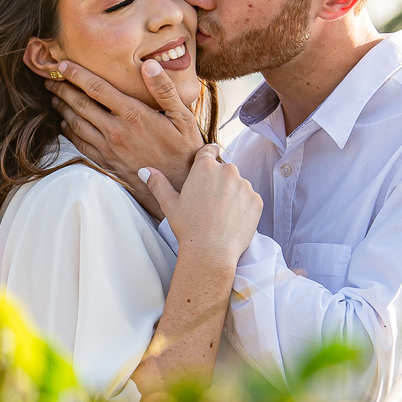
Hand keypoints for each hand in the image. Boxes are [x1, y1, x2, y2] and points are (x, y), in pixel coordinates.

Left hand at [46, 59, 203, 209]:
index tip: (62, 64)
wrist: (178, 185)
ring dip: (62, 108)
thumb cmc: (183, 148)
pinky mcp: (106, 161)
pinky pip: (80, 144)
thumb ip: (164, 90)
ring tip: (54, 97)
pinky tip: (65, 124)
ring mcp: (109, 148)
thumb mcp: (182, 117)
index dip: (77, 74)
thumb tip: (148, 65)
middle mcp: (116, 131)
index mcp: (133, 114)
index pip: (97, 89)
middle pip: (80, 105)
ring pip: (76, 124)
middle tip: (50, 79)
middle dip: (62, 89)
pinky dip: (69, 131)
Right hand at [138, 144, 261, 264]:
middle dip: (218, 181)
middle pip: (224, 170)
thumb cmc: (188, 227)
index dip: (208, 155)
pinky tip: (232, 220)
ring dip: (232, 194)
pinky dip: (243, 206)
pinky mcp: (256, 200)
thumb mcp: (169, 204)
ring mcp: (245, 185)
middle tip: (209, 202)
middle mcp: (227, 171)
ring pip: (238, 185)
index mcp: (205, 167)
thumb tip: (144, 170)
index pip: (209, 150)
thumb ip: (158, 183)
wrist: (211, 251)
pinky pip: (250, 199)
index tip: (208, 162)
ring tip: (220, 214)